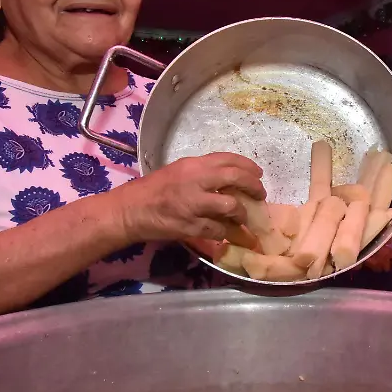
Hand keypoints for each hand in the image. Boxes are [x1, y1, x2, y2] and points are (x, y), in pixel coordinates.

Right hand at [110, 153, 264, 242]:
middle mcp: (195, 181)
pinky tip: (231, 232)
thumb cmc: (154, 189)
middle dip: (253, 186)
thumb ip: (203, 172)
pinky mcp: (191, 226)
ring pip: (231, 207)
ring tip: (244, 217)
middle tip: (259, 194)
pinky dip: (228, 232)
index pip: (228, 159)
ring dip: (242, 213)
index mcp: (193, 165)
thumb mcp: (179, 171)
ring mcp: (193, 204)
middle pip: (235, 178)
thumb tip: (230, 179)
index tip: (258, 173)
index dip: (248, 166)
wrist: (131, 210)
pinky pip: (219, 230)